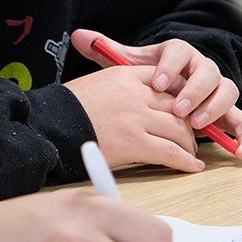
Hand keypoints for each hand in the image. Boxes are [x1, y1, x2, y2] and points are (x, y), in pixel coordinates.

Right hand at [63, 53, 203, 172]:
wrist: (50, 123)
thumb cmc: (67, 108)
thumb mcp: (96, 83)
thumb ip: (122, 87)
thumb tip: (140, 102)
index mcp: (125, 75)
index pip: (167, 81)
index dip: (181, 97)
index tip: (185, 109)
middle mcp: (136, 94)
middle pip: (178, 106)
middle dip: (188, 122)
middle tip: (190, 135)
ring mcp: (136, 118)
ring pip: (179, 130)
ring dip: (189, 143)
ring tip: (190, 152)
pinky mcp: (135, 143)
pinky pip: (171, 152)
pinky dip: (186, 160)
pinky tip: (192, 166)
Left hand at [73, 29, 241, 157]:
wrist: (164, 89)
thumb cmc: (146, 77)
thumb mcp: (127, 65)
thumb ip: (106, 50)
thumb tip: (79, 35)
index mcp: (177, 53)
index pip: (179, 51)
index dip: (171, 67)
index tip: (158, 83)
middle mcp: (201, 68)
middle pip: (207, 72)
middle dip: (194, 90)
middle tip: (178, 109)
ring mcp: (216, 89)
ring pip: (227, 91)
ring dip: (214, 108)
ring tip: (195, 124)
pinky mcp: (227, 111)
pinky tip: (237, 151)